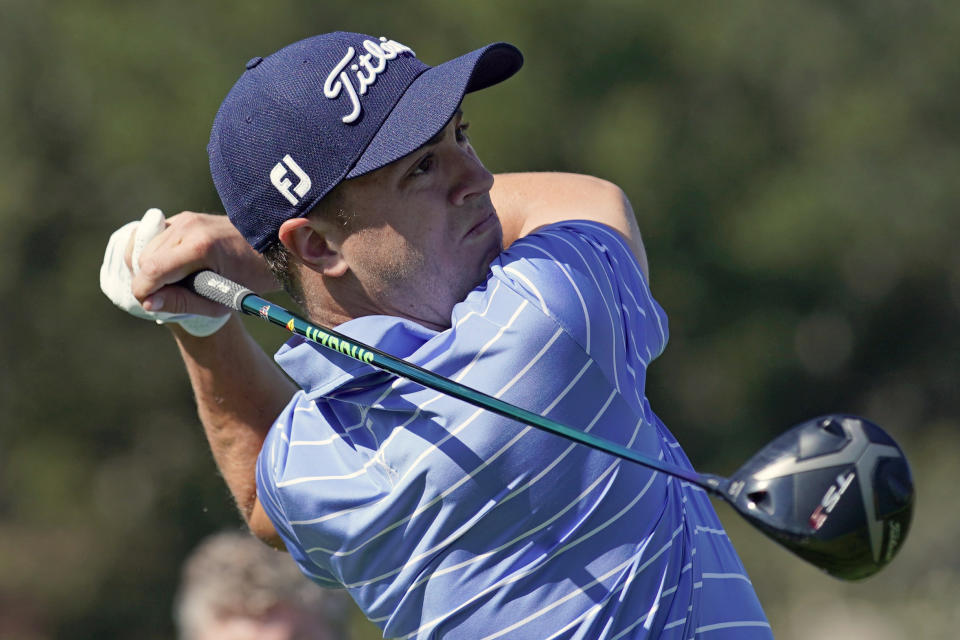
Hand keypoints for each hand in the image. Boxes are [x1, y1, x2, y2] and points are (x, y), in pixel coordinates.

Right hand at [100, 208, 278, 334]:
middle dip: (150, 282)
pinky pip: (156, 239)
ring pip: (146, 248)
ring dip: (154, 269)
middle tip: (174, 297)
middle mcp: (189, 226)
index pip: (152, 269)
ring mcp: (185, 218)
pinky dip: (158, 256)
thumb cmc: (252, 278)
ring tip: (180, 283)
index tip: (149, 305)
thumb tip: (147, 303)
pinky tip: (177, 269)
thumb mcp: (220, 300)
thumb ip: (181, 302)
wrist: (272, 247)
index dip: (143, 291)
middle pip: (145, 259)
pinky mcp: (184, 217)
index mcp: (200, 246)